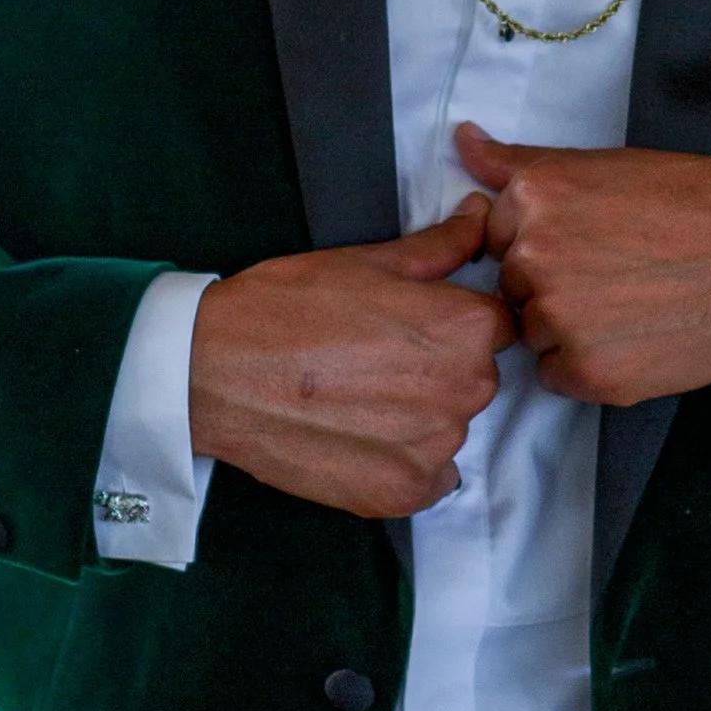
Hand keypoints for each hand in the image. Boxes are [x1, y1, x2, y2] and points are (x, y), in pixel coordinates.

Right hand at [190, 201, 514, 519]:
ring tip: (354, 399)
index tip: (406, 327)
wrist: (214, 371)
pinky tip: (356, 437)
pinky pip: (427, 477)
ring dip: (416, 418)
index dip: (450, 321)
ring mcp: (436, 448)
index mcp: (466, 327)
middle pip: (474, 378)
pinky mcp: (404, 494)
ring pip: (447, 428)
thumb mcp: (368, 261)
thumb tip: (481, 216)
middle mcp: (467, 390)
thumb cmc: (287, 306)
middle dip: (436, 369)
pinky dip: (399, 462)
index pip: (495, 325)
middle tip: (370, 360)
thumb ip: (440, 246)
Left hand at [455, 126, 710, 406]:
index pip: (498, 236)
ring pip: (534, 333)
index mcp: (536, 197)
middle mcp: (536, 255)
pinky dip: (591, 365)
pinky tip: (638, 335)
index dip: (547, 243)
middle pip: (514, 286)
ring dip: (570, 327)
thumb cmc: (705, 207)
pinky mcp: (588, 372)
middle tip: (623, 271)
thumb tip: (464, 142)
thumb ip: (525, 164)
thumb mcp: (609, 166)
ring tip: (636, 302)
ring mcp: (559, 317)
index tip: (592, 242)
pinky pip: (558, 375)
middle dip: (556, 284)